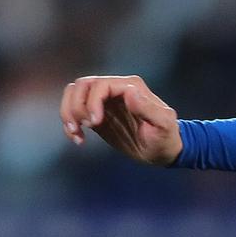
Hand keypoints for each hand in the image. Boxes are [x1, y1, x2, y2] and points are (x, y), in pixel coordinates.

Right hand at [60, 75, 181, 164]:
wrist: (163, 151)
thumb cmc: (166, 138)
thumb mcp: (163, 126)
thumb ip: (148, 109)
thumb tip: (129, 92)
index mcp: (130, 87)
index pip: (100, 85)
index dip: (92, 102)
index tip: (95, 123)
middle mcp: (115, 89)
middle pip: (82, 86)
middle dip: (77, 106)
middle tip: (85, 127)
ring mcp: (104, 101)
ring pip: (74, 94)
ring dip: (68, 112)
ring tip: (76, 132)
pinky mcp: (97, 114)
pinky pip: (74, 110)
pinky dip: (70, 123)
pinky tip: (78, 139)